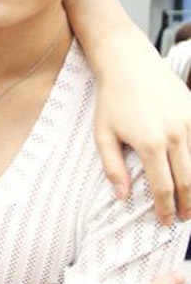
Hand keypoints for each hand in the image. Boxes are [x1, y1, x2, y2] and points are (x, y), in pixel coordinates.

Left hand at [94, 37, 190, 224]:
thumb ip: (113, 167)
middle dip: (187, 205)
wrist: (128, 61)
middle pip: (188, 181)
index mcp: (150, 144)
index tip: (165, 222)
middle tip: (183, 219)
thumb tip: (122, 196)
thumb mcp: (102, 134)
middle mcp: (175, 135)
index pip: (163, 188)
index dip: (165, 209)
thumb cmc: (111, 99)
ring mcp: (189, 121)